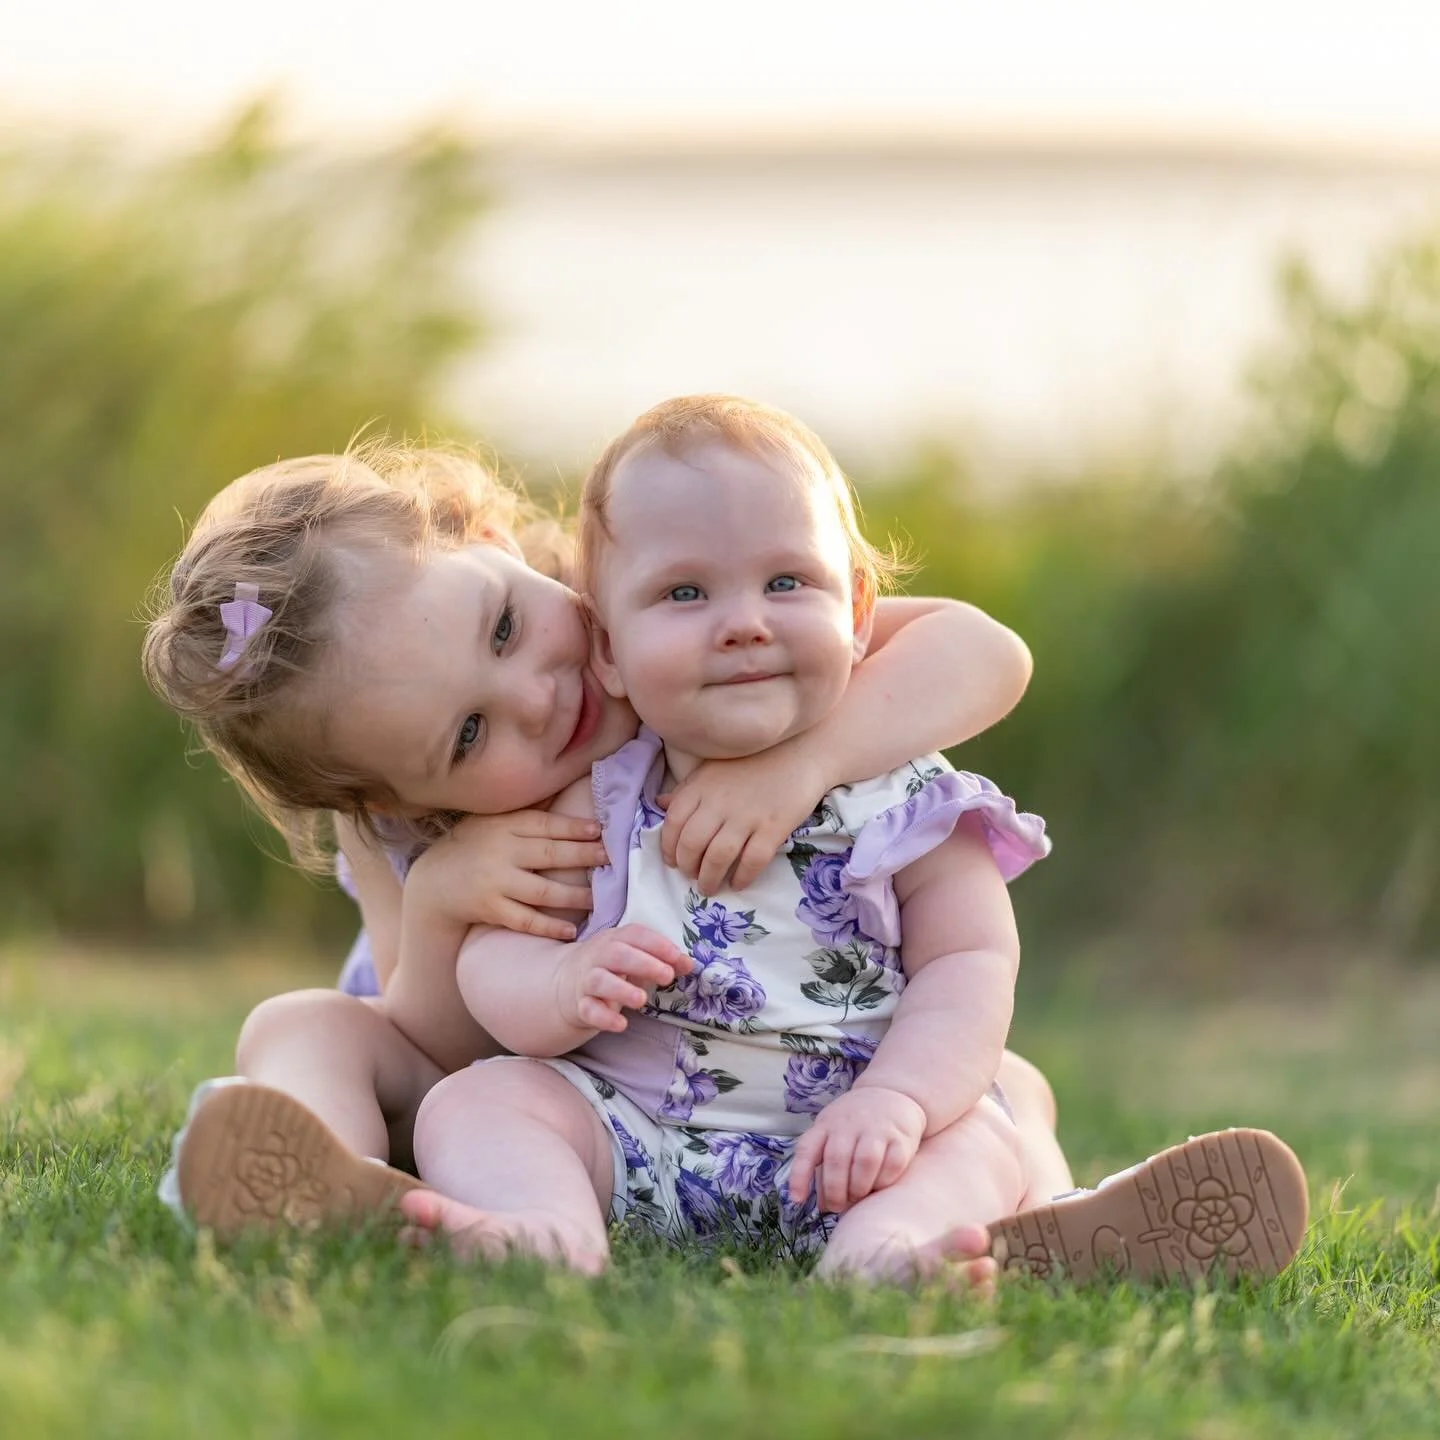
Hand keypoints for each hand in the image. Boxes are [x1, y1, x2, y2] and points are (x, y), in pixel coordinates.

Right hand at [407, 810, 608, 940]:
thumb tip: (567, 792)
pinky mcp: (490, 909)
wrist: (432, 883)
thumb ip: (527, 815)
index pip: (545, 824)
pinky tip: (571, 929)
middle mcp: (501, 852)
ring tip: (598, 899)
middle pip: (550, 854)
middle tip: (610, 859)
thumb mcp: (493, 822)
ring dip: (574, 896)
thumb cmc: (472, 847)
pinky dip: (549, 925)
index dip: (574, 827)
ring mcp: (495, 882)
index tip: (600, 830)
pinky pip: (525, 919)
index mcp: (504, 826)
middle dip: (583, 856)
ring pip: (542, 890)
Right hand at [554, 923, 693, 1033]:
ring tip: (642, 1000)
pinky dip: (604, 1017)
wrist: (567, 982)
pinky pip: (589, 1010)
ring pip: (599, 981)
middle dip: (643, 963)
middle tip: (666, 976)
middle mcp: (598, 956)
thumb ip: (663, 960)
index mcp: (615, 939)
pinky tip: (621, 1024)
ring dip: (621, 990)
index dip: (657, 944)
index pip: (635, 934)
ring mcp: (586, 980)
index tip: (677, 956)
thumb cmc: (612, 968)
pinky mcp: (580, 1005)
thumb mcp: (636, 959)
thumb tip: (689, 964)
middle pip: (617, 954)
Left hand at [659, 744, 827, 891]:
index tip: (673, 862)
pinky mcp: (774, 826)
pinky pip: (753, 860)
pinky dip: (742, 877)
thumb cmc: (753, 759)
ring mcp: (747, 815)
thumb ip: (687, 789)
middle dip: (687, 867)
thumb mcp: (712, 768)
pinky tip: (738, 884)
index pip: (673, 824)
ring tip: (709, 888)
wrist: (801, 751)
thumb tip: (660, 804)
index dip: (668, 848)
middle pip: (692, 844)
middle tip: (692, 877)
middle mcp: (719, 802)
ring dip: (709, 878)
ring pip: (718, 857)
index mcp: (700, 787)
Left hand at [788, 1086, 925, 1213]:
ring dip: (859, 1187)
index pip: (807, 1149)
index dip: (799, 1175)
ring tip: (858, 1196)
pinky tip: (879, 1186)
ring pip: (865, 1161)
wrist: (891, 1093)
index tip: (797, 1200)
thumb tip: (823, 1206)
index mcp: (826, 1125)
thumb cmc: (855, 1124)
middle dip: (835, 1190)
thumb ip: (825, 1166)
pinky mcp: (901, 1136)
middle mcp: (849, 1124)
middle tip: (837, 1206)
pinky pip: (893, 1164)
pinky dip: (884, 1181)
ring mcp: (876, 1128)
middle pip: (837, 1159)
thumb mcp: (832, 1133)